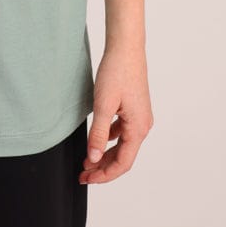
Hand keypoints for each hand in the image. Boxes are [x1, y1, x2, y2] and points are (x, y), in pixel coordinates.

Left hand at [79, 41, 152, 184]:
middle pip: (123, 156)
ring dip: (105, 154)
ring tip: (87, 160)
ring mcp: (140, 117)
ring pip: (122, 145)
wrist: (125, 48)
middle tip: (83, 174)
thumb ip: (98, 134)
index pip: (123, 163)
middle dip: (103, 167)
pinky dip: (109, 139)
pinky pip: (122, 132)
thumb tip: (93, 158)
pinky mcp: (134, 109)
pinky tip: (97, 139)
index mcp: (138, 128)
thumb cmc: (117, 72)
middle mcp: (142, 125)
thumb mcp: (103, 105)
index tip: (88, 179)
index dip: (105, 175)